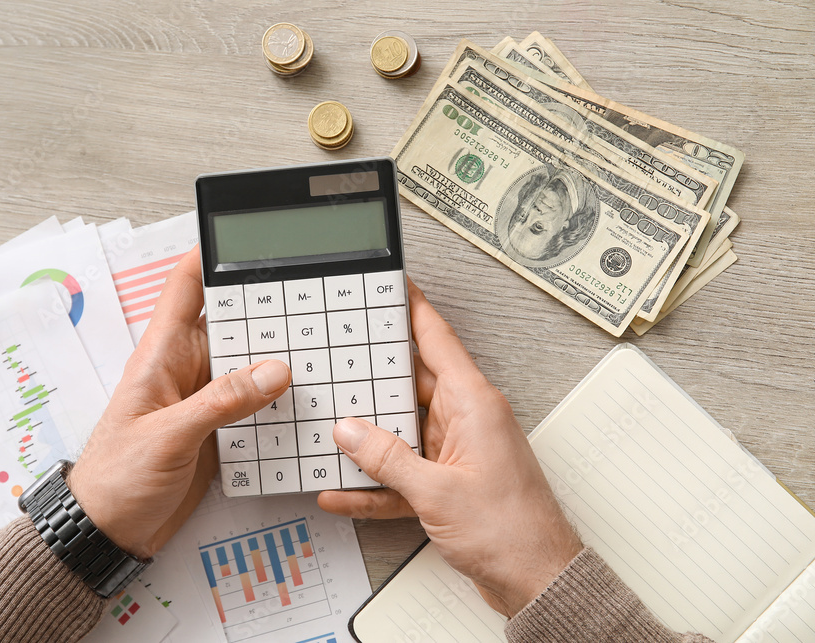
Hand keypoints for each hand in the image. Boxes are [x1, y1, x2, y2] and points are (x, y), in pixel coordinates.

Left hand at [67, 247, 290, 559]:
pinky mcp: (220, 429)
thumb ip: (221, 402)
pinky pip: (257, 404)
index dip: (210, 255)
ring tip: (321, 343)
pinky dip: (281, 400)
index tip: (246, 234)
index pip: (186, 289)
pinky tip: (308, 397)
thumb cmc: (116, 478)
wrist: (109, 532)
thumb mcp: (167, 435)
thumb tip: (274, 372)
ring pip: (251, 364)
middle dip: (268, 308)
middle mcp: (187, 369)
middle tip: (311, 294)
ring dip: (280, 358)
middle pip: (233, 323)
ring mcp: (206, 399)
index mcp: (162, 355)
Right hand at [318, 280, 581, 617]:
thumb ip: (387, 458)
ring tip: (328, 427)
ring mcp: (455, 451)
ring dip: (367, 435)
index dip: (411, 307)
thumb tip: (350, 432)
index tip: (391, 283)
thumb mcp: (436, 491)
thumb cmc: (510, 531)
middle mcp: (465, 419)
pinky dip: (374, 482)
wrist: (535, 580)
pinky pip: (401, 472)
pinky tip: (343, 490)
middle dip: (371, 373)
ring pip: (400, 428)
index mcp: (473, 404)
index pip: (436, 339)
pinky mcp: (448, 482)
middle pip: (410, 382)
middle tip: (336, 355)